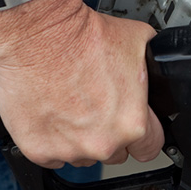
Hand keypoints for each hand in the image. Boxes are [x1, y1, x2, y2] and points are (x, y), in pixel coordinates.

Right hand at [0, 0, 164, 167]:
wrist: (41, 34)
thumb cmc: (84, 38)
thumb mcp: (138, 43)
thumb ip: (149, 67)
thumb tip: (153, 67)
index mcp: (131, 124)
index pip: (149, 147)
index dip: (142, 135)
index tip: (133, 126)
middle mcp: (101, 142)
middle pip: (114, 152)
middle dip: (108, 134)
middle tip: (97, 107)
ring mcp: (68, 149)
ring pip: (81, 155)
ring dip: (78, 138)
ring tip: (71, 105)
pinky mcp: (37, 149)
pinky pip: (50, 155)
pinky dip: (49, 139)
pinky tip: (51, 113)